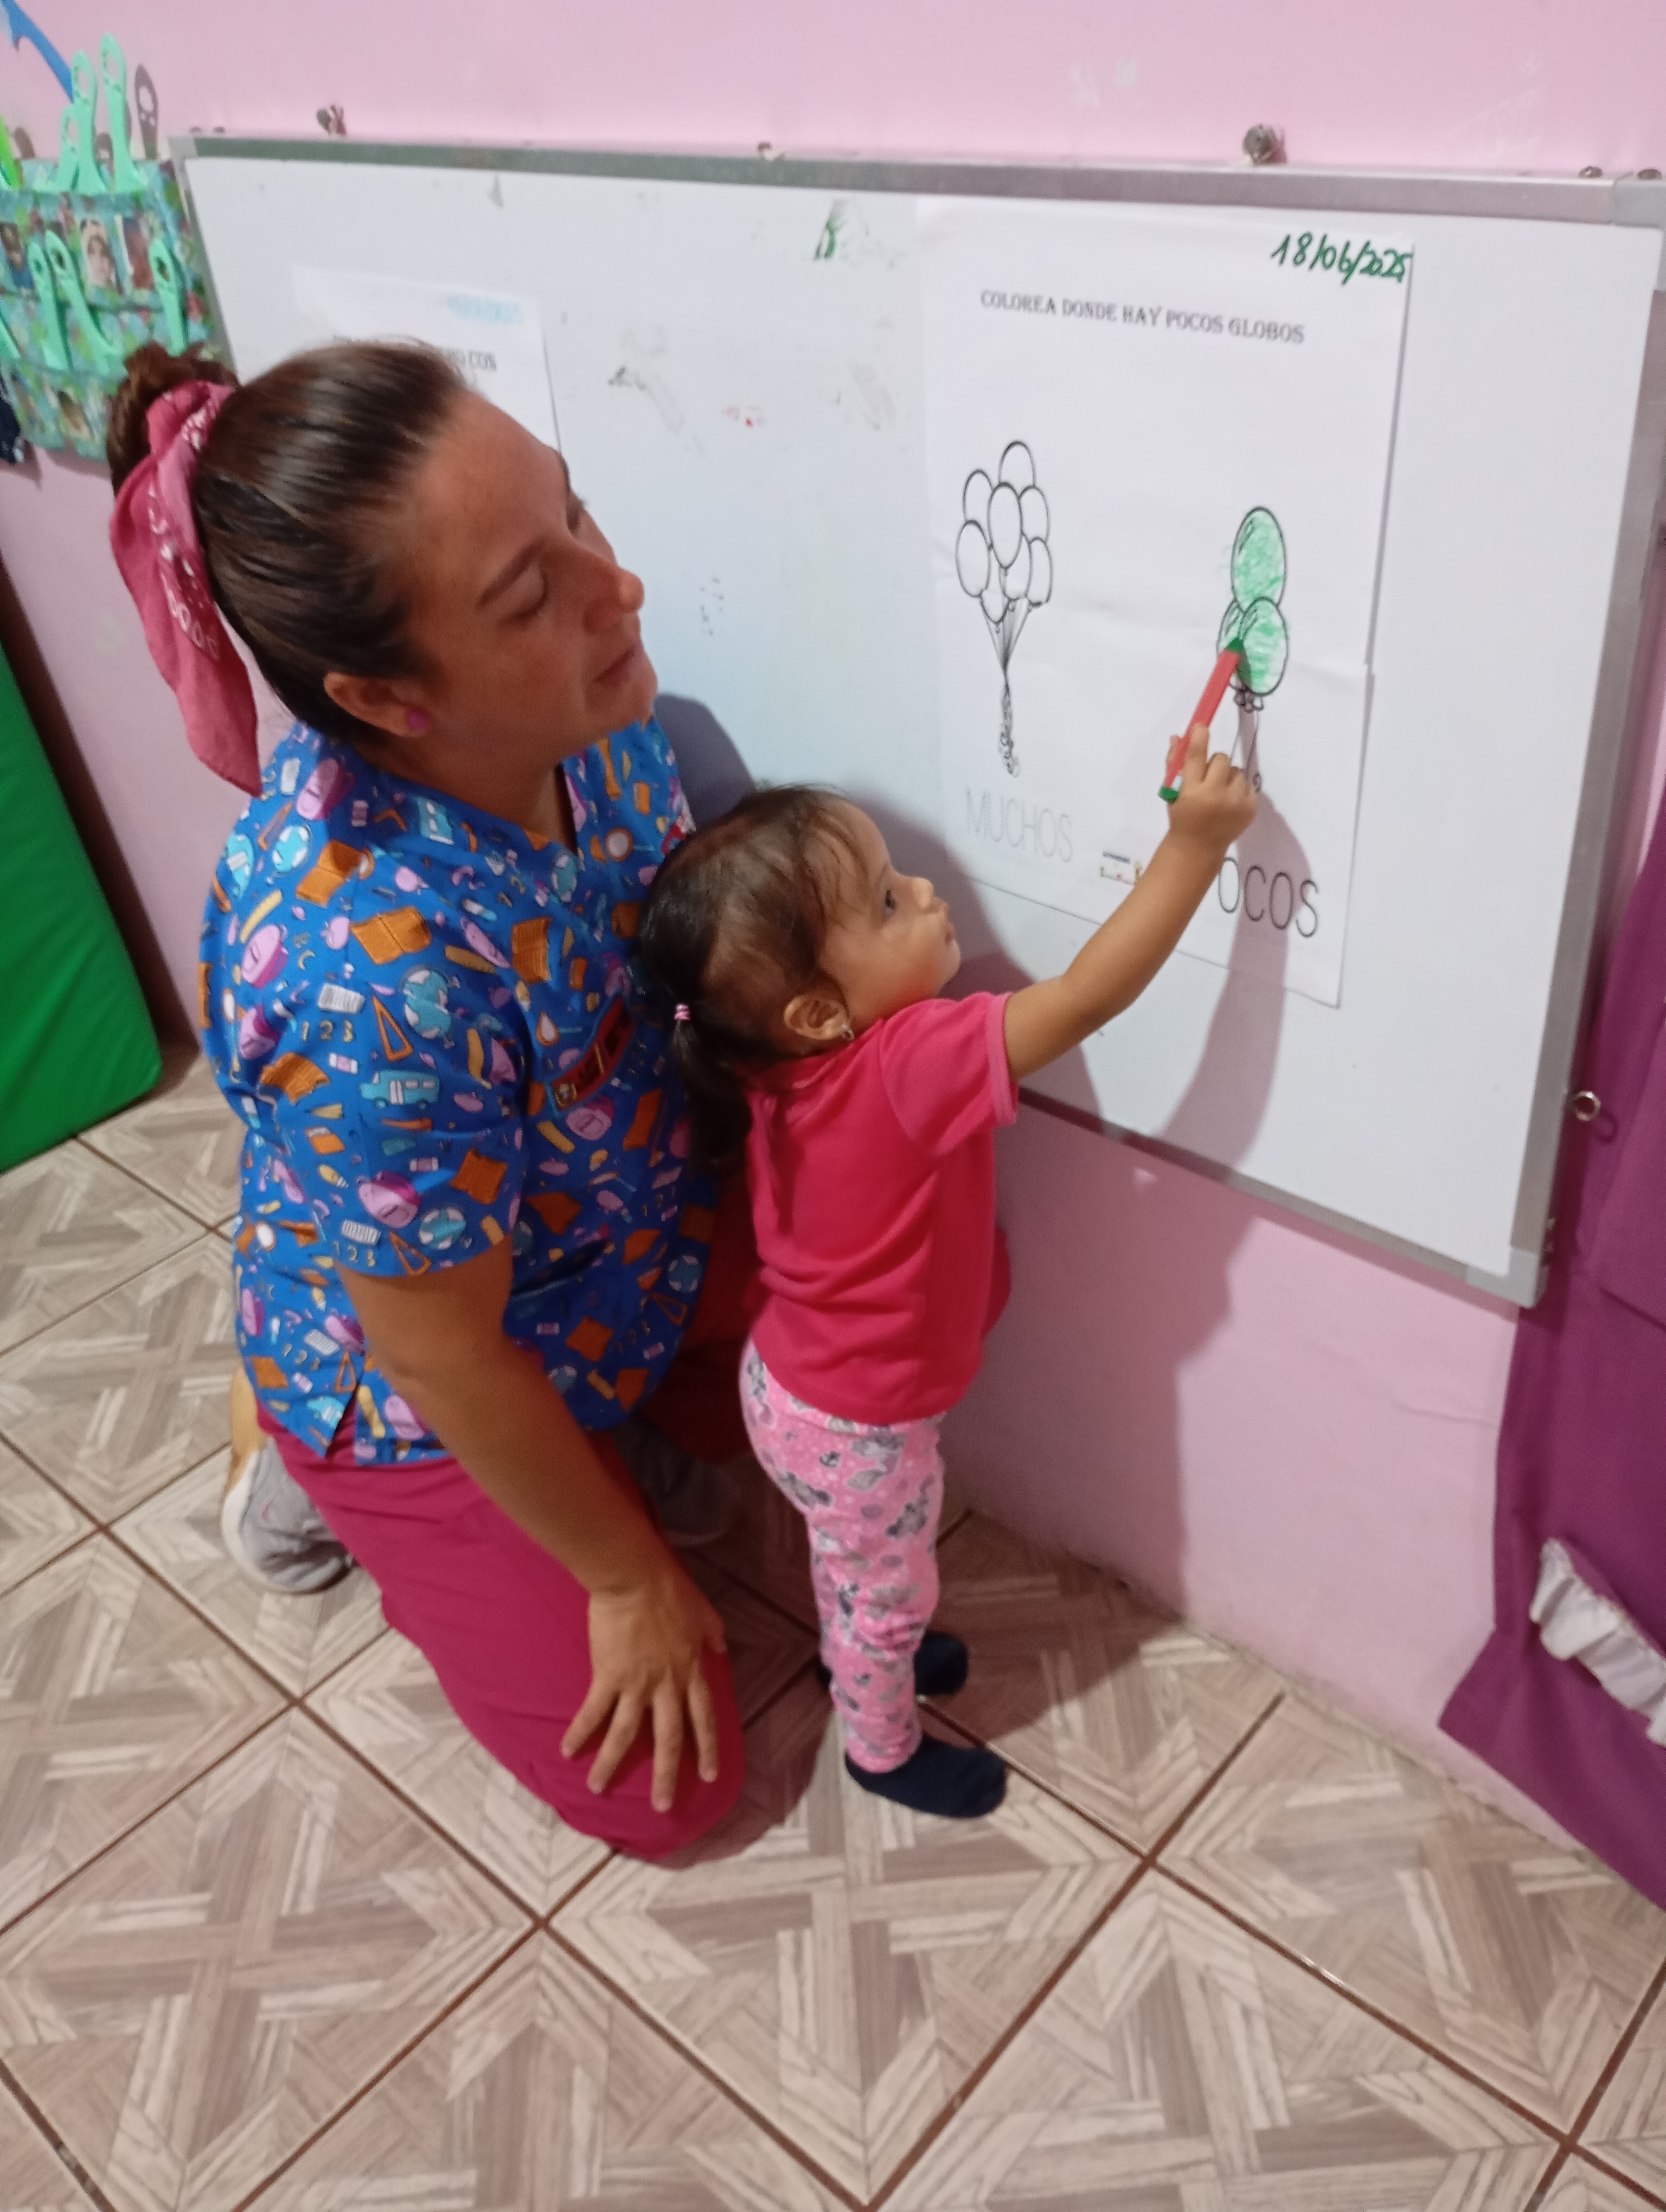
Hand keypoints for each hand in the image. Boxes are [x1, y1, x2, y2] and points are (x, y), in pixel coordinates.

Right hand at [563, 1559, 728, 1811]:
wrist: (635, 1577)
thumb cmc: (670, 1588)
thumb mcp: (703, 1610)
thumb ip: (712, 1633)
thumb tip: (720, 1648)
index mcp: (691, 1671)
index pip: (704, 1718)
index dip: (707, 1747)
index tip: (708, 1775)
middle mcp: (667, 1685)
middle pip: (669, 1738)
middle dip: (666, 1774)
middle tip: (662, 1805)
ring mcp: (637, 1684)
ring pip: (625, 1734)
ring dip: (612, 1765)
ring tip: (599, 1789)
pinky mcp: (608, 1677)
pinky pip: (593, 1712)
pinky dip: (580, 1732)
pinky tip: (568, 1751)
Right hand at [1165, 722, 1256, 860]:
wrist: (1199, 847)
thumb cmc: (1183, 817)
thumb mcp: (1173, 793)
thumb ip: (1174, 764)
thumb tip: (1178, 736)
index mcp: (1192, 792)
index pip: (1195, 758)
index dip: (1198, 739)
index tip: (1201, 725)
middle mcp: (1215, 796)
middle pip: (1221, 759)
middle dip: (1213, 764)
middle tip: (1207, 778)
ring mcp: (1236, 803)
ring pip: (1237, 771)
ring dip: (1227, 777)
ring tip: (1219, 793)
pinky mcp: (1250, 808)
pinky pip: (1248, 784)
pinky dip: (1239, 789)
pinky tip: (1229, 802)